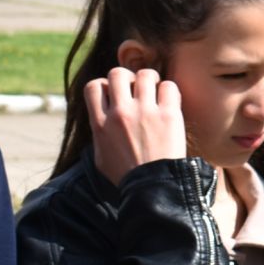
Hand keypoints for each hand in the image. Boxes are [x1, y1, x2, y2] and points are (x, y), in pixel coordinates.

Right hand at [87, 67, 185, 187]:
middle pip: (117, 73)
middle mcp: (120, 114)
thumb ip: (99, 136)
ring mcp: (144, 112)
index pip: (93, 86)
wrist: (153, 190)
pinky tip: (169, 102)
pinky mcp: (168, 115)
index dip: (105, 86)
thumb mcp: (101, 158)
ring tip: (155, 92)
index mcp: (100, 124)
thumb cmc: (127, 178)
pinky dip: (169, 90)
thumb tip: (99, 124)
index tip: (115, 96)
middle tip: (137, 90)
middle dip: (127, 77)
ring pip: (144, 74)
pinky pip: (168, 86)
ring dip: (150, 80)